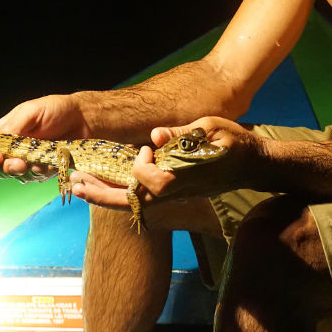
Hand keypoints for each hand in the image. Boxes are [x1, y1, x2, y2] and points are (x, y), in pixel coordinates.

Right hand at [0, 94, 84, 182]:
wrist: (84, 119)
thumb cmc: (57, 110)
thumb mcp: (31, 111)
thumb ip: (13, 126)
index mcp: (5, 133)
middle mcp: (13, 149)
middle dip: (6, 168)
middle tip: (18, 164)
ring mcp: (28, 161)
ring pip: (18, 176)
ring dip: (25, 172)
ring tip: (38, 164)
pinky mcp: (44, 170)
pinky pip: (37, 177)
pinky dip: (41, 173)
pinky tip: (48, 165)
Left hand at [69, 116, 260, 210]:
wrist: (255, 165)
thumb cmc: (236, 144)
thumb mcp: (212, 128)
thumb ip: (182, 132)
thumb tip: (155, 135)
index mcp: (185, 177)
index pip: (151, 182)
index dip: (141, 167)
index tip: (146, 149)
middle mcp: (176, 192)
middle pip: (133, 201)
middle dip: (102, 192)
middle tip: (75, 182)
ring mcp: (175, 196)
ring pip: (134, 203)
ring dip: (105, 194)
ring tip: (79, 185)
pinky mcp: (174, 194)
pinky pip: (142, 200)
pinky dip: (119, 194)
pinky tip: (103, 185)